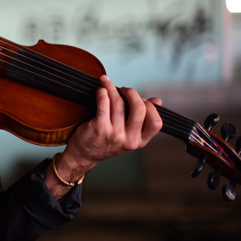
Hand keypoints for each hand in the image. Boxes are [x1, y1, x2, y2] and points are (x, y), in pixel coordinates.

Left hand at [44, 75, 162, 197]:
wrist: (84, 154)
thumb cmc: (106, 141)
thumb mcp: (128, 135)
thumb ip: (142, 119)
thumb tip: (157, 100)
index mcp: (140, 142)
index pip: (156, 123)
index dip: (151, 107)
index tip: (141, 99)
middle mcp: (129, 140)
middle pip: (140, 109)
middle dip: (132, 93)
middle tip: (125, 89)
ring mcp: (114, 134)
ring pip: (119, 104)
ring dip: (113, 89)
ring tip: (108, 85)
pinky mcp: (99, 128)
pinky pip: (103, 104)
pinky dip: (103, 93)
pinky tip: (101, 90)